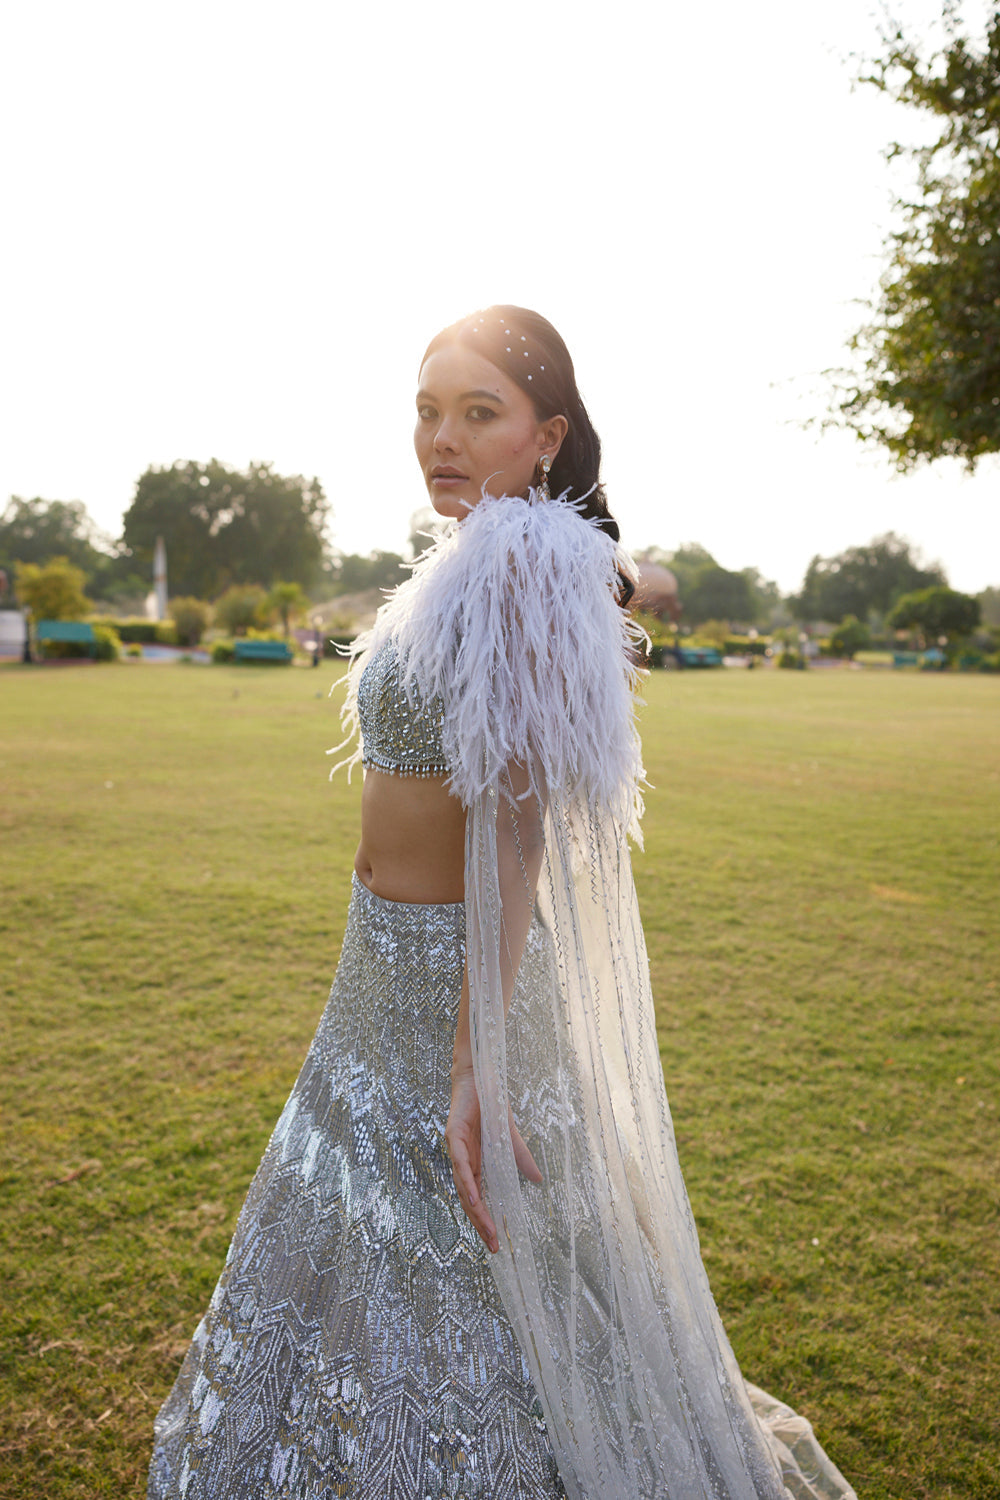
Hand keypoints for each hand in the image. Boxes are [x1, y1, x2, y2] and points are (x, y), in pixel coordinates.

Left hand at [445, 1062, 542, 1255]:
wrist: (479, 1074)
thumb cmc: (489, 1103)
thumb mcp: (510, 1137)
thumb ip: (520, 1158)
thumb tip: (538, 1180)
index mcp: (473, 1162)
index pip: (477, 1198)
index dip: (485, 1220)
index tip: (497, 1241)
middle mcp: (460, 1160)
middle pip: (468, 1200)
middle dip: (481, 1224)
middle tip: (494, 1247)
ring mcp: (455, 1148)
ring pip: (463, 1187)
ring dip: (475, 1211)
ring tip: (487, 1231)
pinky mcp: (453, 1135)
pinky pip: (460, 1164)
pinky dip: (467, 1184)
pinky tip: (475, 1200)